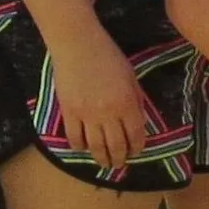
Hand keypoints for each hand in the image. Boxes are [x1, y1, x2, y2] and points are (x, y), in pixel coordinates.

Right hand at [48, 29, 150, 173]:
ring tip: (105, 164)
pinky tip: (84, 149)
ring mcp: (87, 115)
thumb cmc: (108, 55)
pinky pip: (74, 138)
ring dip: (102, 159)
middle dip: (120, 158)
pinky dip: (80, 148)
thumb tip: (139, 121)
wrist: (78, 45)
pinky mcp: (69, 113)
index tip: (136, 152)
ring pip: (96, 147)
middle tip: (120, 163)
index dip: (137, 147)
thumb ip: (136, 99)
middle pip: (116, 145)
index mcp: (127, 103)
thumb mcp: (131, 76)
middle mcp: (108, 114)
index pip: (135, 135)